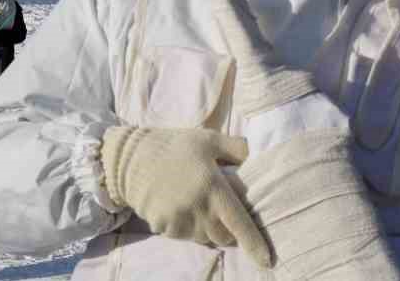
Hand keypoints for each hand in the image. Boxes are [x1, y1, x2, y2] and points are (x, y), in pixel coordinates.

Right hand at [101, 126, 268, 264]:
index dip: (254, 244)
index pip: (239, 223)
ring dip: (207, 228)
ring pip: (203, 238)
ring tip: (198, 203)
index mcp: (213, 188)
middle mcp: (197, 209)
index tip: (267, 261)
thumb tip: (257, 157)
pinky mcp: (162, 228)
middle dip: (228, 230)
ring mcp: (178, 221)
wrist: (131, 157)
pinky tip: (180, 205)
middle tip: (222, 210)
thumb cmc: (176, 145)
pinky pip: (183, 236)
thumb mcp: (209, 139)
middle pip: (223, 237)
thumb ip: (237, 148)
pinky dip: (187, 227)